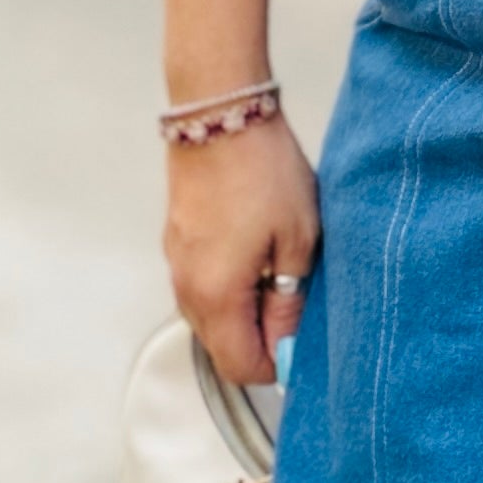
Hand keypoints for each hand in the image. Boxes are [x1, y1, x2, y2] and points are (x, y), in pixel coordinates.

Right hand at [164, 111, 319, 385]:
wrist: (220, 114)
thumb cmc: (263, 172)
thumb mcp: (298, 240)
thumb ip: (291, 301)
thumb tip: (289, 344)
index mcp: (215, 298)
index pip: (242, 368)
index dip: (278, 364)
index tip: (305, 338)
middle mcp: (186, 289)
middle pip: (223, 346)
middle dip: (262, 337)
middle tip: (298, 298)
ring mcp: (177, 265)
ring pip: (213, 316)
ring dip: (246, 309)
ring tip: (280, 266)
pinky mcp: (178, 242)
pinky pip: (203, 285)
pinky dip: (230, 284)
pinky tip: (258, 248)